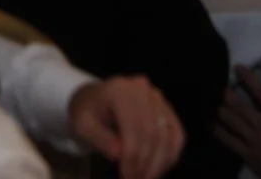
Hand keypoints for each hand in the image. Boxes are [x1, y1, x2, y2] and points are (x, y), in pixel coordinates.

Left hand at [68, 76, 184, 178]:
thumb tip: (119, 154)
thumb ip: (100, 139)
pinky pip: (177, 135)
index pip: (133, 128)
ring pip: (168, 136)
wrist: (95, 101)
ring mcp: (158, 98)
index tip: (126, 177)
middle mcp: (143, 90)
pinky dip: (170, 156)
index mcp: (120, 90)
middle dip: (145, 163)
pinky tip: (157, 169)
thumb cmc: (87, 114)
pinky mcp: (167, 109)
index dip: (132, 157)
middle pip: (153, 133)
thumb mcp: (83, 126)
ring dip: (159, 164)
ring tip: (145, 178)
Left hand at [215, 66, 260, 178]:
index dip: (249, 78)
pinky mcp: (248, 154)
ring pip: (232, 121)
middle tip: (218, 87)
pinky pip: (229, 141)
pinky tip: (210, 126)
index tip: (237, 67)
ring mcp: (254, 140)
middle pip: (241, 106)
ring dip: (220, 111)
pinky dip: (218, 132)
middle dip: (227, 95)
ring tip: (211, 103)